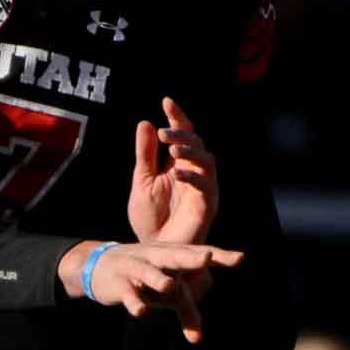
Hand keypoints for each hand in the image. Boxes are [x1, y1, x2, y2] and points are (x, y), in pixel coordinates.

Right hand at [59, 240, 242, 343]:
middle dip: (190, 258)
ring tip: (168, 286)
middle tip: (207, 257)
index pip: (196, 254)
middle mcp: (154, 257)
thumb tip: (197, 339)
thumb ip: (187, 312)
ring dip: (157, 278)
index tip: (239, 258)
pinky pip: (127, 292)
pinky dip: (133, 301)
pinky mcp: (118, 282)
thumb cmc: (142, 278)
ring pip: (147, 271)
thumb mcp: (166, 294)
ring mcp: (134, 267)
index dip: (218, 256)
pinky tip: (139, 312)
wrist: (97, 266)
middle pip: (174, 256)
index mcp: (170, 255)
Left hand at [128, 96, 218, 244]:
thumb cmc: (149, 216)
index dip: (177, 117)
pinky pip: (206, 187)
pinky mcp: (207, 206)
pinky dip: (193, 177)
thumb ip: (145, 154)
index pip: (182, 135)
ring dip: (190, 151)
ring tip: (171, 147)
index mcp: (177, 164)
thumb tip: (145, 123)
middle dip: (183, 133)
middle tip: (164, 130)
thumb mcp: (142, 180)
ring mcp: (202, 189)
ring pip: (207, 161)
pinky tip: (176, 172)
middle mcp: (193, 173)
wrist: (152, 248)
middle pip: (197, 144)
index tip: (166, 100)